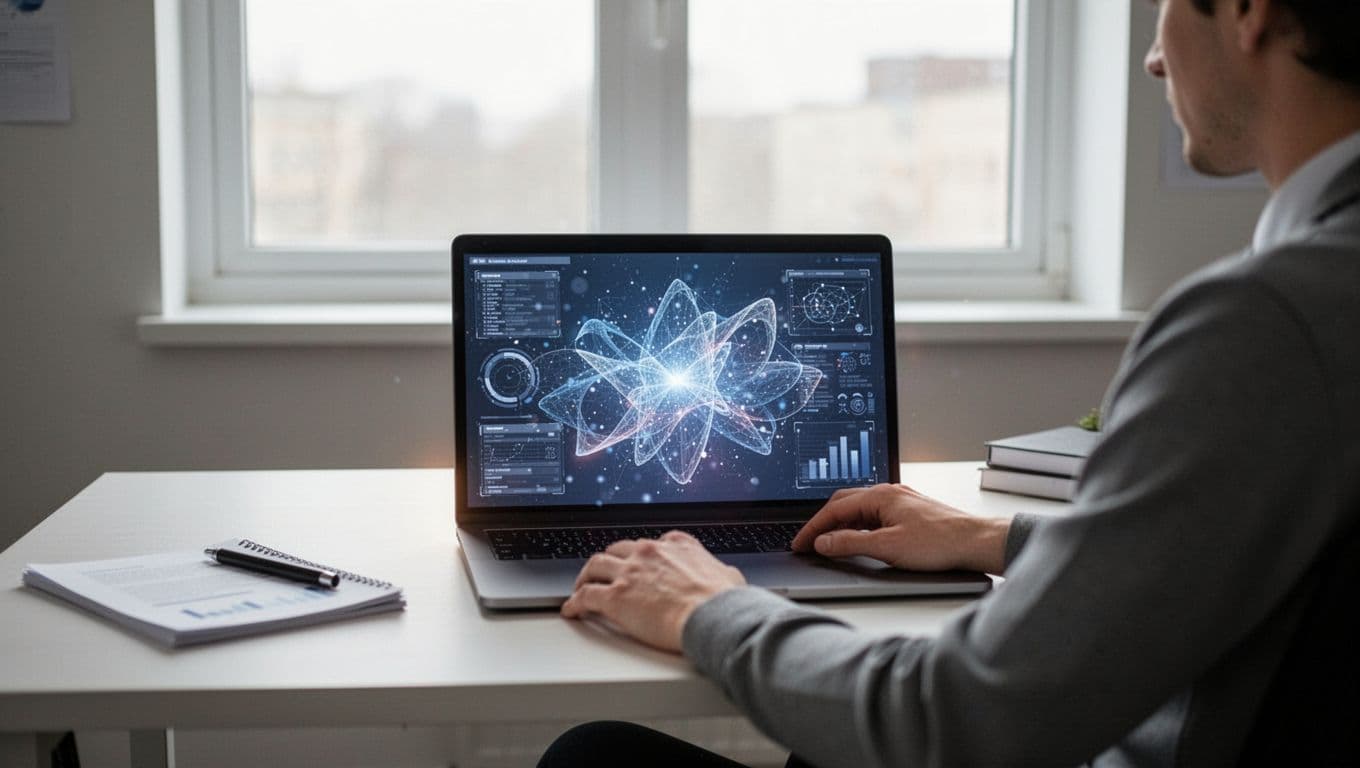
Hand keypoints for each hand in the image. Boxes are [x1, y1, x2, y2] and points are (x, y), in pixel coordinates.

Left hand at [561, 531, 746, 651]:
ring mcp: (629, 573)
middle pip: (618, 550)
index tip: (636, 563)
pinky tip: (572, 610)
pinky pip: (585, 597)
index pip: (649, 544)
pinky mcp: (615, 597)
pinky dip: (575, 603)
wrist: (713, 616)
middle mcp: (648, 552)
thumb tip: (727, 578)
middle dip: (610, 561)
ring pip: (595, 566)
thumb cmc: (724, 601)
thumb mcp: (729, 576)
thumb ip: (720, 572)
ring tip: (581, 586)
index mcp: (675, 544)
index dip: (639, 555)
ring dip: (586, 576)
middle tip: (605, 573)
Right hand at [791, 483, 1009, 573]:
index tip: (800, 543)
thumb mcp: (887, 547)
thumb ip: (851, 544)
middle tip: (808, 542)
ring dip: (840, 524)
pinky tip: (859, 539)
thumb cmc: (939, 542)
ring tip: (828, 543)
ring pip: (860, 509)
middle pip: (844, 503)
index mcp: (880, 495)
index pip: (834, 508)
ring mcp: (900, 501)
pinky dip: (858, 526)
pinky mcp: (909, 512)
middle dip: (822, 522)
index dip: (813, 528)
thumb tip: (824, 543)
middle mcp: (889, 493)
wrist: (976, 542)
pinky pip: (874, 515)